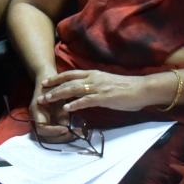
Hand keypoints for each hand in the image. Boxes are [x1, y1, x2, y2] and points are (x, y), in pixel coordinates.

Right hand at [26, 73, 75, 141]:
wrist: (46, 77)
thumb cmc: (51, 85)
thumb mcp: (57, 97)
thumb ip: (59, 111)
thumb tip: (65, 125)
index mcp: (36, 112)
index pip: (42, 128)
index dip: (54, 131)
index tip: (66, 129)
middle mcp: (37, 119)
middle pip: (46, 136)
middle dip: (60, 137)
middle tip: (75, 135)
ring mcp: (43, 121)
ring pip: (51, 136)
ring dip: (64, 137)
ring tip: (77, 134)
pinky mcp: (49, 121)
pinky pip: (55, 131)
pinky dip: (64, 133)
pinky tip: (73, 131)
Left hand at [38, 68, 164, 114]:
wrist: (142, 89)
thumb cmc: (127, 88)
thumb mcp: (107, 83)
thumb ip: (95, 86)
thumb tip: (85, 91)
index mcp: (94, 74)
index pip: (71, 74)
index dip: (57, 78)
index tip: (46, 82)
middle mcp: (93, 78)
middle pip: (68, 81)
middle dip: (53, 88)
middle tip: (41, 94)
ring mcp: (98, 87)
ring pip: (73, 89)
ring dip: (58, 95)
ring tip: (47, 100)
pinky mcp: (104, 97)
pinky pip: (86, 100)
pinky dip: (75, 104)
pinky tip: (66, 109)